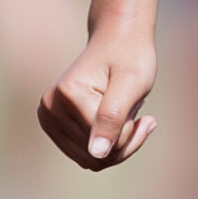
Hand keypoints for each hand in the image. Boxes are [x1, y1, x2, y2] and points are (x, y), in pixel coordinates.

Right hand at [38, 31, 158, 169]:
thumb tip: (96, 154)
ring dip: (117, 143)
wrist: (116, 40)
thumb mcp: (132, 83)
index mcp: (68, 96)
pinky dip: (106, 143)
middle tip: (142, 120)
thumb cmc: (130, 58)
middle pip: (95, 155)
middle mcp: (50, 108)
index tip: (149, 119)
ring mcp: (48, 117)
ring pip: (90, 158)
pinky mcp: (52, 124)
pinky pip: (84, 153)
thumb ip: (113, 117)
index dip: (132, 135)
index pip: (106, 145)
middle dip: (125, 142)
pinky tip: (118, 122)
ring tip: (129, 117)